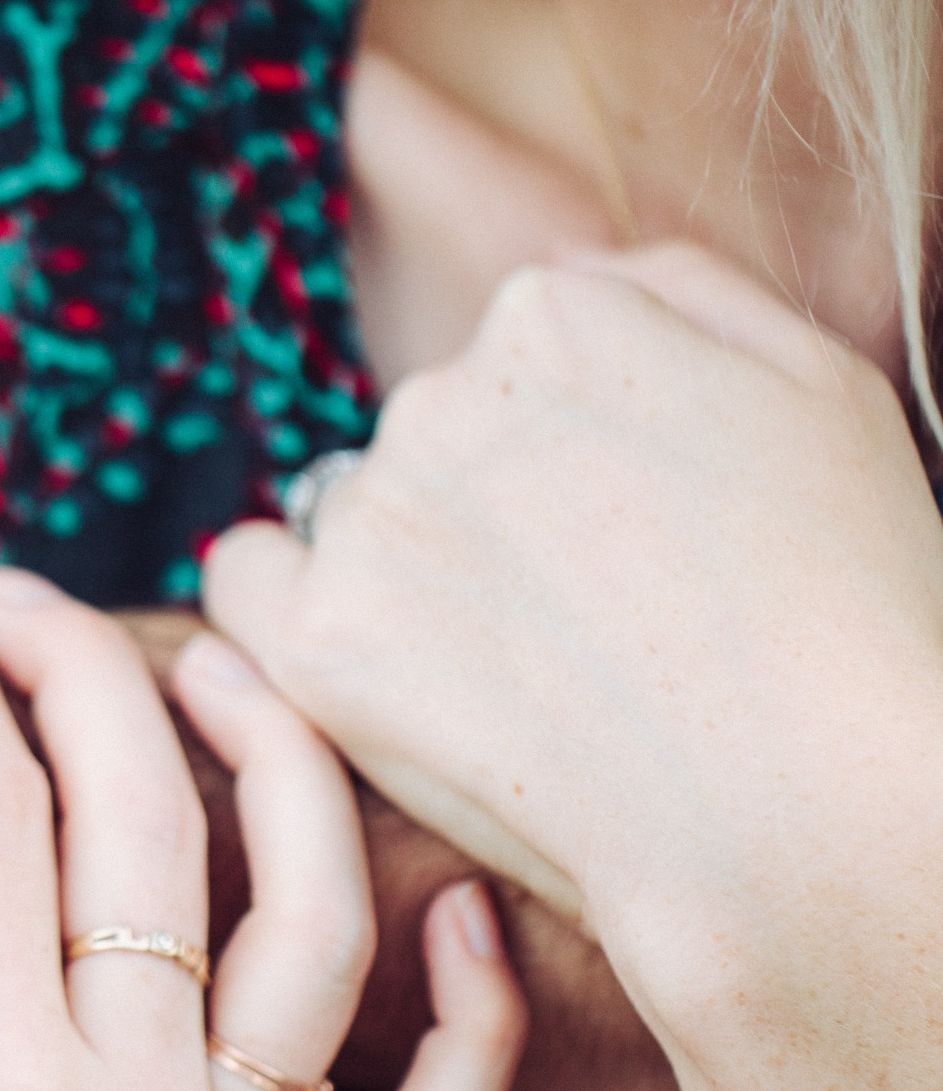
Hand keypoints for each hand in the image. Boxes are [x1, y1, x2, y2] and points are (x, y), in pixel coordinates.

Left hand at [204, 243, 942, 1016]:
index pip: (525, 362)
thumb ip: (679, 298)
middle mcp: (443, 392)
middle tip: (587, 629)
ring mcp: (374, 519)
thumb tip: (570, 281)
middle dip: (495, 515)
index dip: (577, 463)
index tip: (628, 544)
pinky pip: (243, 585)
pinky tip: (361, 660)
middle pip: (440, 440)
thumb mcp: (821, 389)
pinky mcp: (323, 645)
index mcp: (561, 313)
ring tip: (521, 683)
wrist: (807, 810)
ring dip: (414, 576)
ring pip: (355, 517)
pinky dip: (285, 611)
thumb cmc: (847, 611)